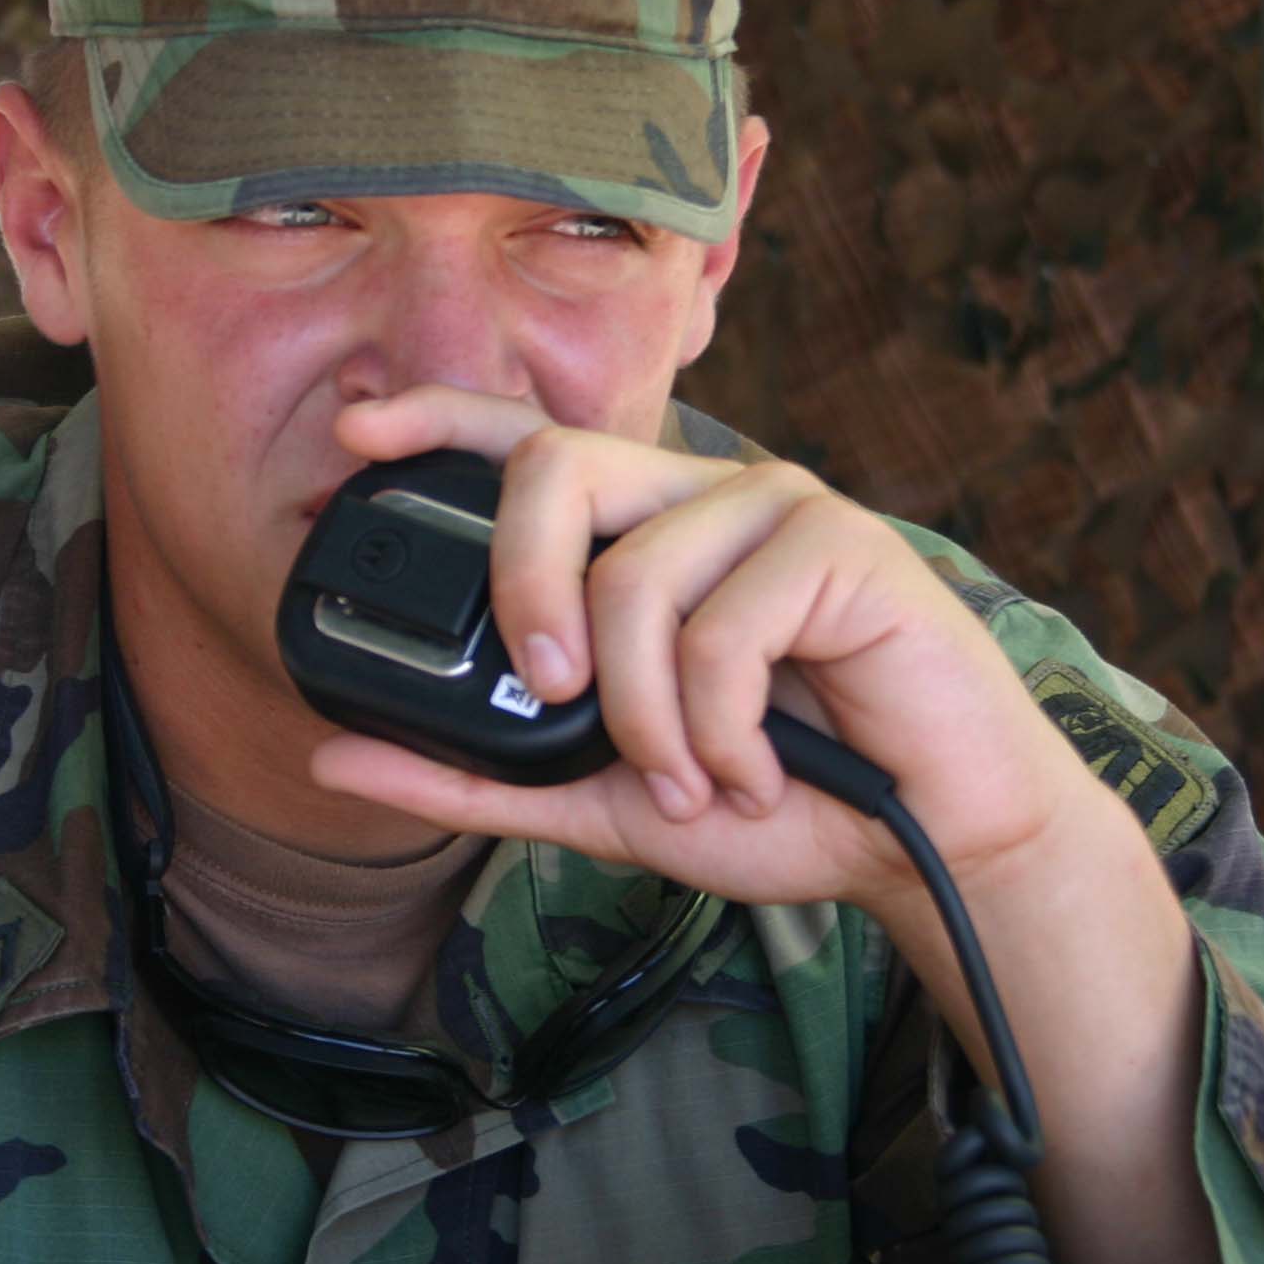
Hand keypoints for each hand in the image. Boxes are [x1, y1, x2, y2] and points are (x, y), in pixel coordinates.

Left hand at [303, 387, 1143, 948]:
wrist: (930, 846)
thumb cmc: (784, 804)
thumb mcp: (604, 802)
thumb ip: (474, 778)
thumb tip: (333, 757)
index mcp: (643, 533)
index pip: (529, 442)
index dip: (440, 417)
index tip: (356, 426)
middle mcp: (700, 497)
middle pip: (555, 465)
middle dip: (523, 588)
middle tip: (550, 694)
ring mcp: (774, 506)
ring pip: (634, 579)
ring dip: (648, 719)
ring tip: (695, 786)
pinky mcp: (841, 543)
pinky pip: (723, 626)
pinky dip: (720, 732)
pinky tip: (754, 775)